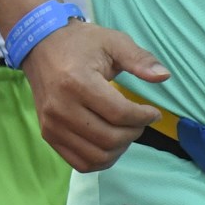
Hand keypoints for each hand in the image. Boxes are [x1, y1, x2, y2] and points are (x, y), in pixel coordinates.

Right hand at [19, 18, 169, 171]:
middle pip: (110, 138)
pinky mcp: (48, 135)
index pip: (119, 114)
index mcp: (77, 82)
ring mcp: (52, 124)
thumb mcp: (112, 41)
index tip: (153, 112)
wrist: (40, 46)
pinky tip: (109, 143)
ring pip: (97, 156)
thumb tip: (164, 76)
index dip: (144, 117)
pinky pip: (80, 163)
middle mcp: (61, 107)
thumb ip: (139, 59)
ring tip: (124, 131)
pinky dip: (101, 160)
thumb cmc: (80, 43)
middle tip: (139, 120)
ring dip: (120, 148)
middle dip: (134, 132)